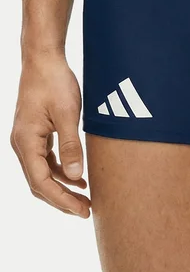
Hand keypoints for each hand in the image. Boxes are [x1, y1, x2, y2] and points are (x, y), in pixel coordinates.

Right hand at [11, 54, 90, 216]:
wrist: (43, 60)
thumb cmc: (55, 82)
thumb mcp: (67, 114)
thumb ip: (71, 146)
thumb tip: (76, 177)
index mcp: (26, 142)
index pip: (41, 182)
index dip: (61, 200)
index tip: (82, 210)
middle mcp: (22, 144)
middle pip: (39, 183)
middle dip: (62, 199)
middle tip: (86, 211)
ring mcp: (27, 140)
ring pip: (42, 174)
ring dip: (62, 187)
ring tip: (85, 199)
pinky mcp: (36, 134)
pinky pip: (46, 161)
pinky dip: (61, 172)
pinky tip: (79, 178)